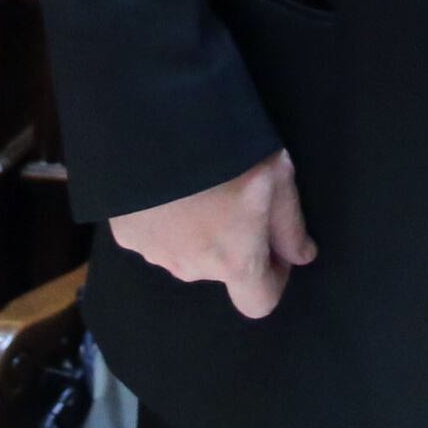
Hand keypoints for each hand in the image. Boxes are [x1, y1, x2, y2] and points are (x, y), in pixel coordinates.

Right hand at [108, 151, 315, 320]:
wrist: (156, 124)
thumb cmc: (228, 151)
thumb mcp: (277, 178)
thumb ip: (290, 225)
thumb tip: (302, 255)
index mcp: (234, 261)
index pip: (258, 303)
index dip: (272, 279)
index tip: (273, 247)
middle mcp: (192, 269)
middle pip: (220, 270)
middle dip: (231, 243)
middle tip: (233, 196)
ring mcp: (155, 252)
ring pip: (185, 252)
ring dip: (195, 232)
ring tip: (198, 185)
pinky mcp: (126, 233)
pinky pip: (154, 234)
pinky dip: (164, 218)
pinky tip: (167, 183)